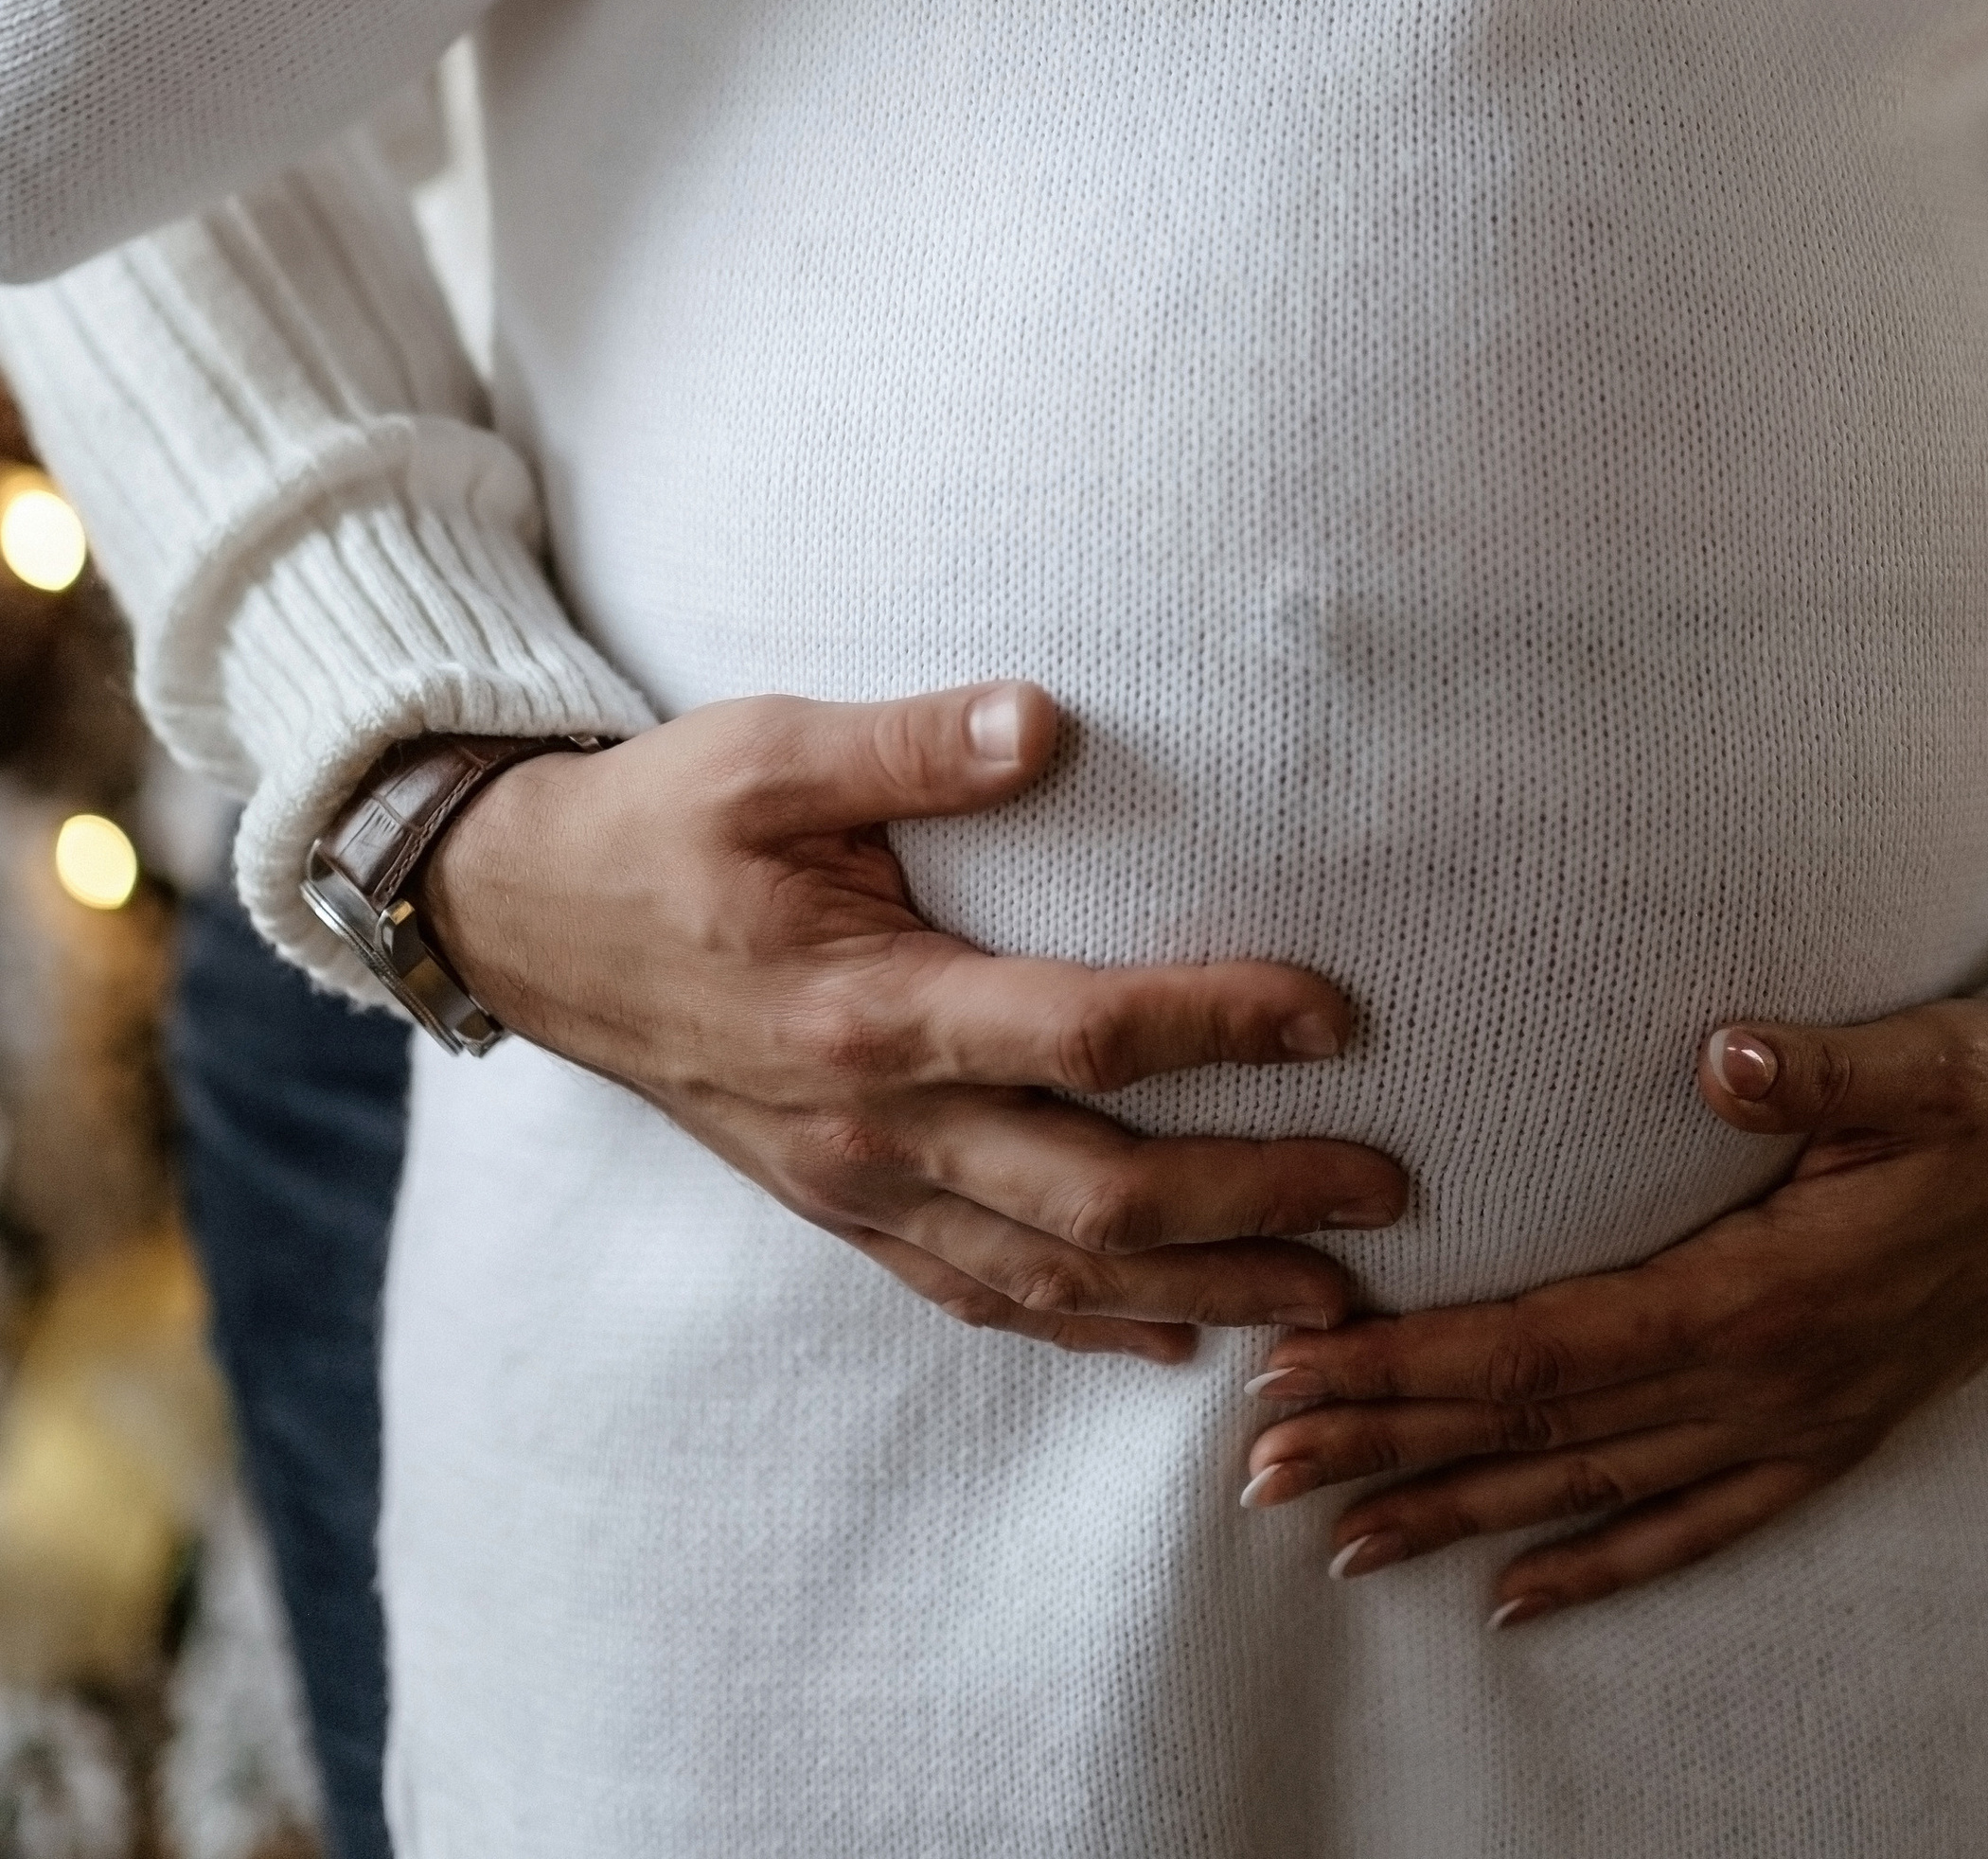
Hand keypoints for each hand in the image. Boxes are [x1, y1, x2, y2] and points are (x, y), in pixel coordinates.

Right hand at [420, 686, 1402, 1362]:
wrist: (530, 921)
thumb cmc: (663, 820)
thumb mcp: (771, 750)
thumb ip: (911, 741)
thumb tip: (1045, 719)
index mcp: (869, 1008)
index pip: (1082, 1036)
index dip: (1218, 1026)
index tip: (1335, 1014)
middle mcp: (872, 1126)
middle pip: (1098, 1196)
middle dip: (1255, 1203)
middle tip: (1385, 1192)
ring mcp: (855, 1187)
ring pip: (1053, 1275)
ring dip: (1201, 1293)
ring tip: (1330, 1305)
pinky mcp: (841, 1209)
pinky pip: (977, 1296)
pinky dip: (1083, 1330)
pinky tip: (1172, 1340)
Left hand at [1237, 996, 1987, 1619]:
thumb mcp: (1941, 1058)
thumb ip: (1828, 1063)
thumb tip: (1725, 1050)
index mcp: (1767, 1292)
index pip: (1552, 1345)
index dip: (1421, 1365)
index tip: (1308, 1370)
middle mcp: (1768, 1383)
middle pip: (1543, 1432)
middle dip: (1394, 1447)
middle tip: (1261, 1467)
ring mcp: (1796, 1424)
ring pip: (1595, 1491)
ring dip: (1461, 1514)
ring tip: (1334, 1538)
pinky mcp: (1822, 1436)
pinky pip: (1693, 1524)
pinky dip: (1599, 1564)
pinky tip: (1515, 1598)